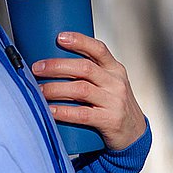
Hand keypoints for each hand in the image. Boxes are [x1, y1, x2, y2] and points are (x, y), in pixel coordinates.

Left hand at [32, 32, 147, 150]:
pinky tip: (50, 110)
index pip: (98, 49)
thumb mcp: (109, 84)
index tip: (59, 37)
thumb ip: (90, 73)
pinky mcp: (110, 120)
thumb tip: (53, 64)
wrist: (135, 134)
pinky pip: (82, 114)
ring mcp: (114, 101)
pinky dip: (64, 112)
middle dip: (57, 66)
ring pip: (81, 89)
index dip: (79, 41)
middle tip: (37, 68)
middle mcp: (115, 83)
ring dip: (56, 89)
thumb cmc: (114, 106)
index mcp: (114, 69)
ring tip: (40, 90)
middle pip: (84, 68)